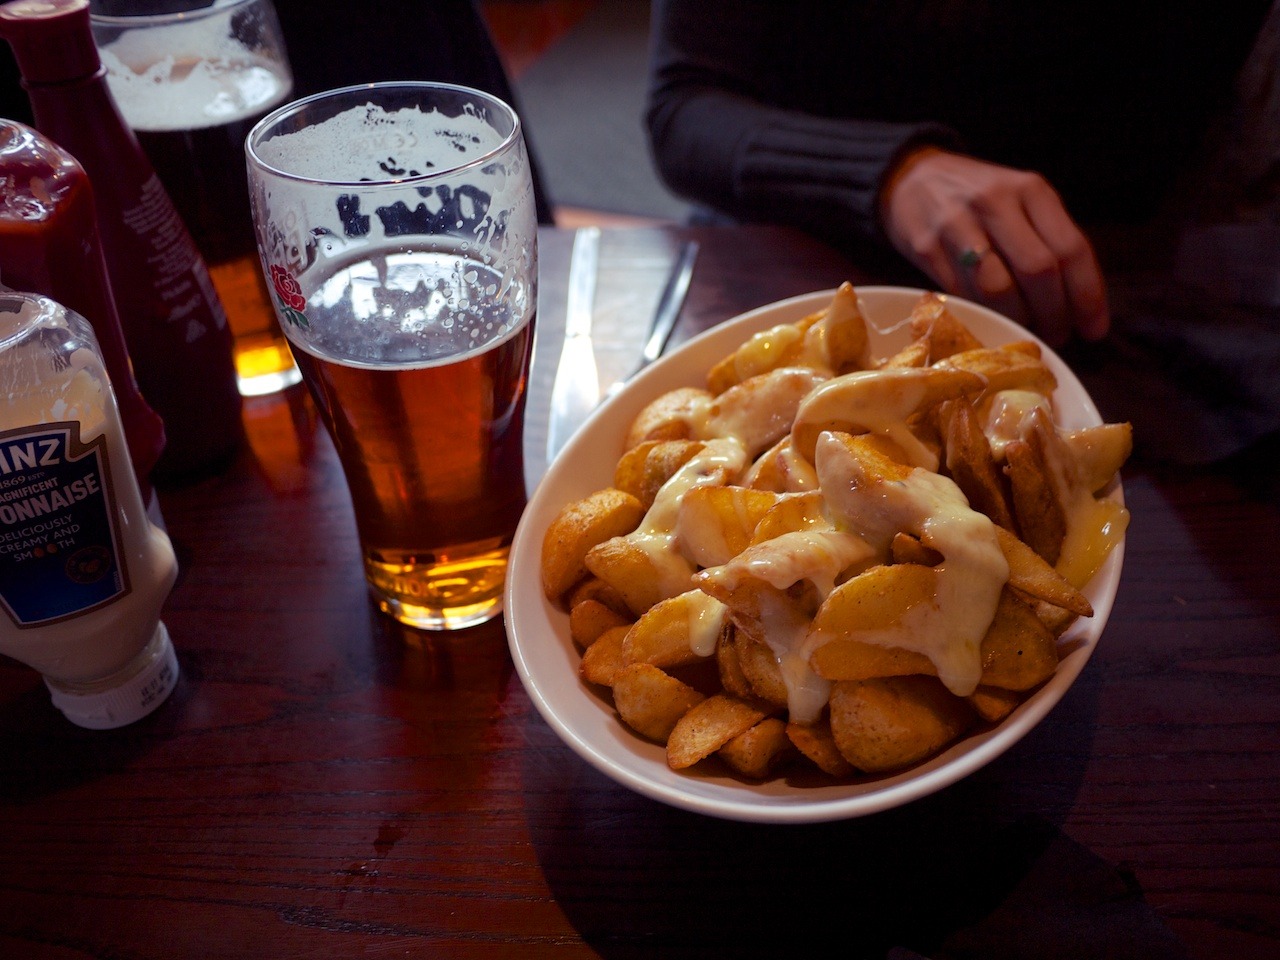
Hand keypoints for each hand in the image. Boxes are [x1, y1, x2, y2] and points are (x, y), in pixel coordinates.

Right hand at [879, 147, 1108, 345]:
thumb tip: (1076, 303)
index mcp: (1030, 190)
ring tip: (1024, 331)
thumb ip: (1047, 239)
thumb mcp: (1020, 201)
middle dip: (1053, 315)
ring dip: (1017, 320)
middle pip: (1038, 271)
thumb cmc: (977, 197)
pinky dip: (981, 314)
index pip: (1071, 248)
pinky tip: (990, 318)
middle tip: (1056, 336)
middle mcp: (996, 202)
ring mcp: (957, 224)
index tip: (1093, 330)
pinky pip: (961, 294)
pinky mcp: (926, 248)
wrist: (911, 177)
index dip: (1087, 296)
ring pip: (998, 289)